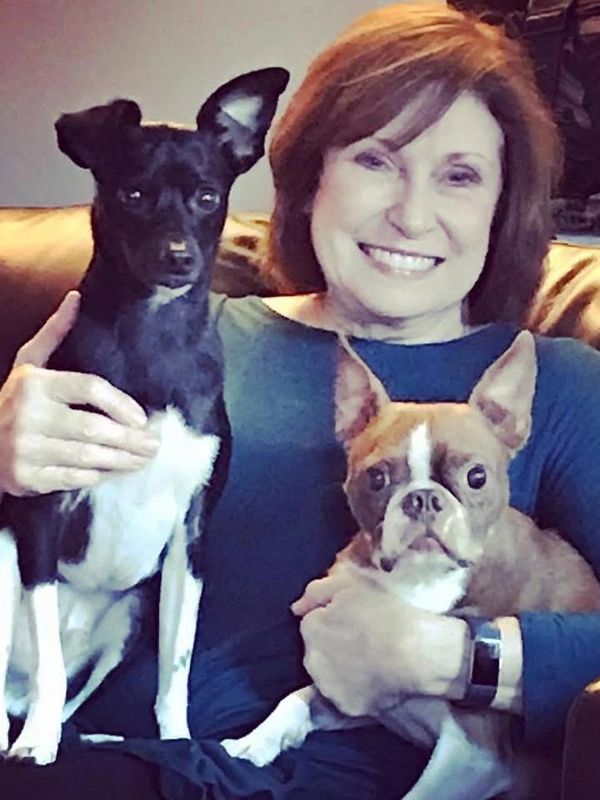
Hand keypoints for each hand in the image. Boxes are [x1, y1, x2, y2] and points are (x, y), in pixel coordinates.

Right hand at [0, 291, 159, 495]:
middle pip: (93, 428)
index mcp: (34, 385)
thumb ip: (54, 333)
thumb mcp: (28, 364)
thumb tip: (77, 297)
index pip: (89, 389)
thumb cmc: (14, 401)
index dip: (120, 404)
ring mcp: (25, 449)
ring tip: (142, 459)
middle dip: (130, 439)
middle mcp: (27, 416)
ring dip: (121, 460)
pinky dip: (98, 476)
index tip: (141, 418)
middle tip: (153, 444)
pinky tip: (114, 472)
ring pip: (87, 456)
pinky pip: (73, 478)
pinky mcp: (26, 477)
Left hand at [292, 572, 467, 716]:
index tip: (353, 618)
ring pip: (328, 675)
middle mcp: (312, 661)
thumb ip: (316, 592)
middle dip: (331, 644)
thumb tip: (295, 608)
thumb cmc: (385, 612)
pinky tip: (375, 679)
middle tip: (362, 638)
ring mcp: (328, 688)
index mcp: (311, 628)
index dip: (332, 617)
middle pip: (317, 649)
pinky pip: (346, 696)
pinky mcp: (347, 708)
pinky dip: (356, 689)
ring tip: (370, 660)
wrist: (416, 652)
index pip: (312, 622)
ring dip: (340, 668)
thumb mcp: (349, 584)